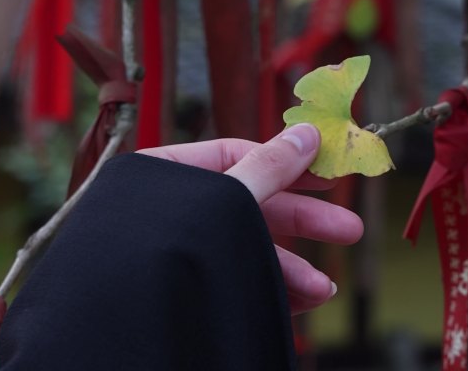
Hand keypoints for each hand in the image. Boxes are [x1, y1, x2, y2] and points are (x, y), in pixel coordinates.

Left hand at [137, 124, 362, 314]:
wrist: (119, 336)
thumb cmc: (162, 250)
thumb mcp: (226, 197)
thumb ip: (268, 167)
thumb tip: (308, 132)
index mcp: (169, 178)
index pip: (236, 156)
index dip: (287, 163)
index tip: (327, 175)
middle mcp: (176, 214)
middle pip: (252, 207)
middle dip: (303, 223)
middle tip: (349, 230)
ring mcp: (184, 255)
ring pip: (247, 251)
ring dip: (292, 269)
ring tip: (324, 289)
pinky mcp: (191, 289)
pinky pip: (236, 281)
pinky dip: (271, 291)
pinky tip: (302, 301)